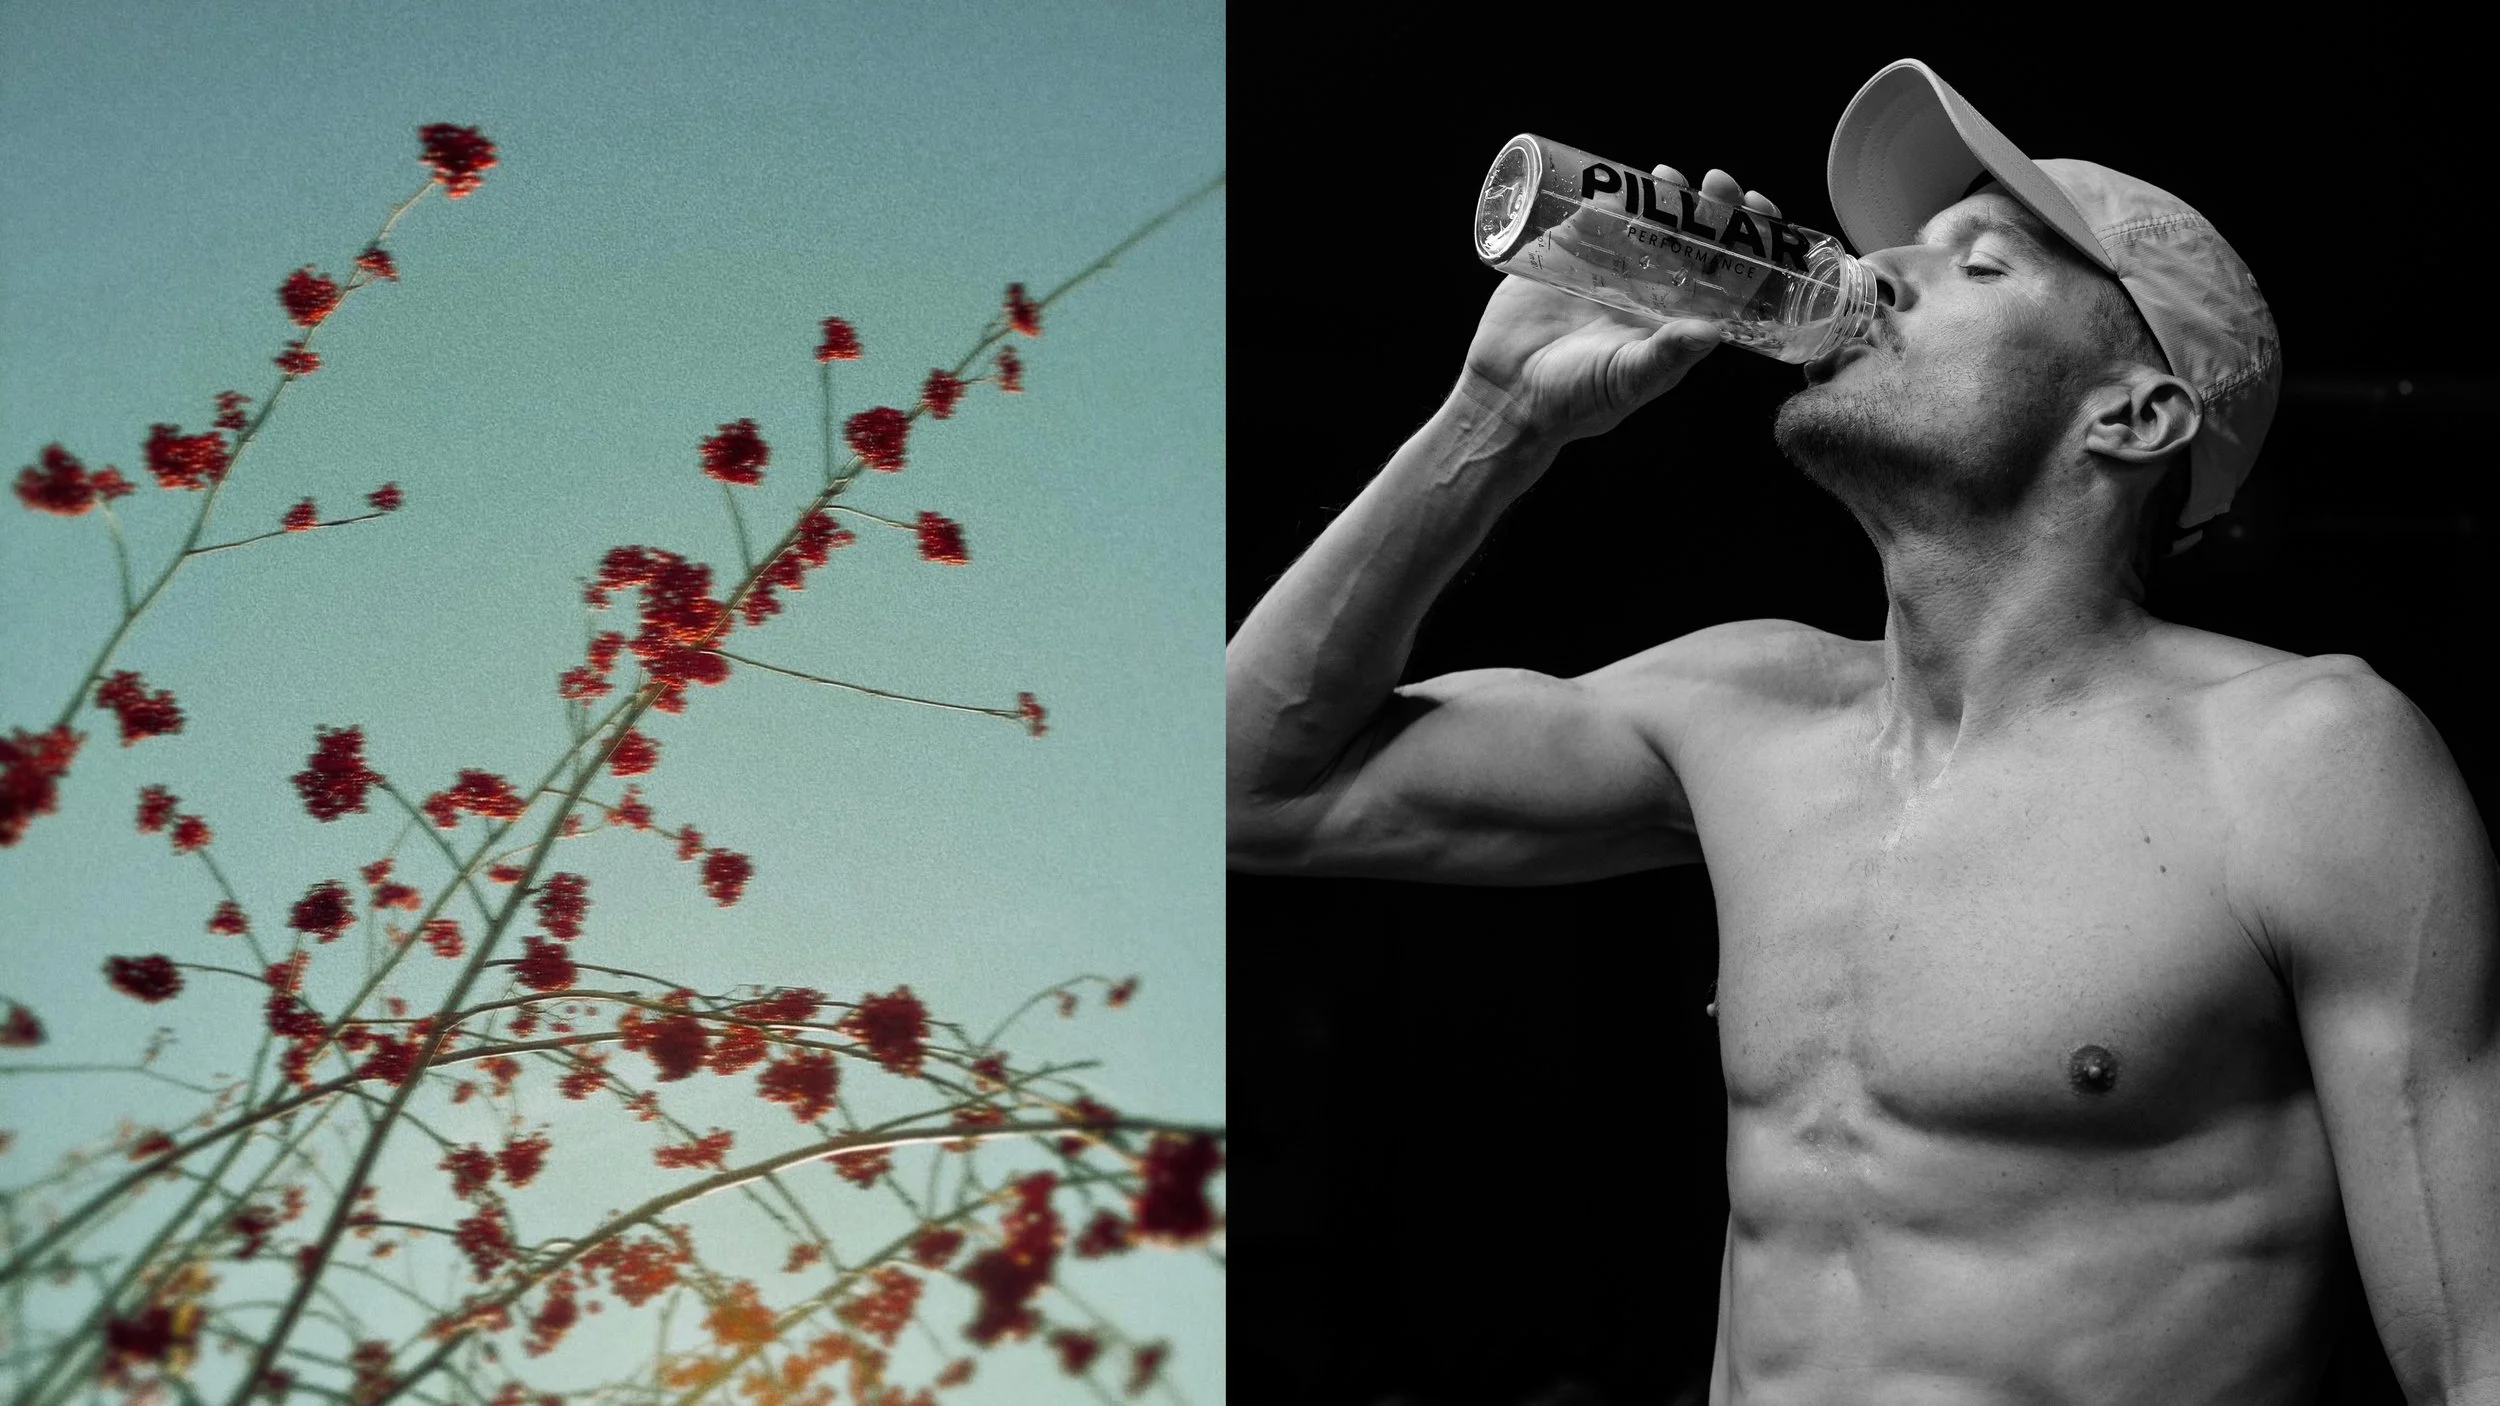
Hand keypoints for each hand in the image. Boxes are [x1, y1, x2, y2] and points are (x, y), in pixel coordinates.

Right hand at [1459, 166, 1782, 443]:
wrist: (1506, 395)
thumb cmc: (1575, 400)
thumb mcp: (1627, 379)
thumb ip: (1666, 356)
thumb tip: (1713, 332)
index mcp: (1677, 318)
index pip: (1728, 272)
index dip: (1749, 240)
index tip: (1757, 210)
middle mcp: (1650, 290)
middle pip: (1694, 237)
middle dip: (1712, 206)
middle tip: (1717, 183)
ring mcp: (1609, 269)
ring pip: (1648, 219)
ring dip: (1665, 193)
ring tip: (1668, 176)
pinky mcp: (1566, 254)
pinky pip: (1595, 216)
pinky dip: (1608, 194)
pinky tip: (1618, 181)